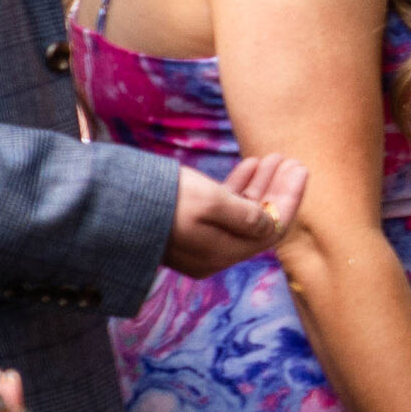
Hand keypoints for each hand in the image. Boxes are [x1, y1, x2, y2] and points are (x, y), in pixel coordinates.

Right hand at [165, 155, 307, 278]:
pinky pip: (223, 209)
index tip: (302, 169)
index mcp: (222, 253)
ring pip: (242, 212)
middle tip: (292, 161)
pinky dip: (238, 187)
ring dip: (260, 185)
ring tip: (274, 157)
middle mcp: (214, 253)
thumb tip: (271, 226)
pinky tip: (250, 164)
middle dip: (279, 190)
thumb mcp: (210, 204)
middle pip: (260, 221)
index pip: (271, 230)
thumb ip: (247, 216)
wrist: (108, 204)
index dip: (290, 199)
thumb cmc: (163, 201)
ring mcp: (200, 241)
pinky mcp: (187, 227)